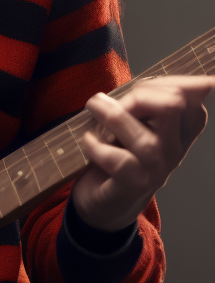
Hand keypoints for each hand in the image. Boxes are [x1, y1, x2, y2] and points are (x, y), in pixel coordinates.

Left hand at [71, 75, 213, 232]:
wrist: (107, 205)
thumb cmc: (123, 155)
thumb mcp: (141, 126)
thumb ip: (150, 100)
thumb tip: (164, 77)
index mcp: (184, 132)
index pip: (193, 97)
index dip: (165, 83)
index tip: (140, 87)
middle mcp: (175, 150)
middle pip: (170, 104)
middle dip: (136, 94)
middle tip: (114, 101)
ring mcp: (156, 168)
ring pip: (127, 120)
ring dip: (103, 110)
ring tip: (93, 108)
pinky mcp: (132, 183)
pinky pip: (107, 151)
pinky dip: (90, 141)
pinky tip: (89, 142)